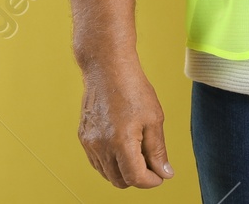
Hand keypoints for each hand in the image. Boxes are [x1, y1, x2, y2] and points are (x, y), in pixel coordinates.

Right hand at [78, 59, 174, 188]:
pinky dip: (111, 163)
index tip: (160, 175)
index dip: (151, 181)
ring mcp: (90, 143)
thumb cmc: (133, 88)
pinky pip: (97, 162)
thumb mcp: (154, 119)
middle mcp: (102, 146)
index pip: (136, 178)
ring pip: (107, 174)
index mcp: (121, 142)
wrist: (107, 68)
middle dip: (138, 178)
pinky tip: (123, 148)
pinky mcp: (84, 137)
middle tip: (151, 164)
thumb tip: (164, 173)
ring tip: (138, 152)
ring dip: (123, 171)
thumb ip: (158, 151)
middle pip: (120, 181)